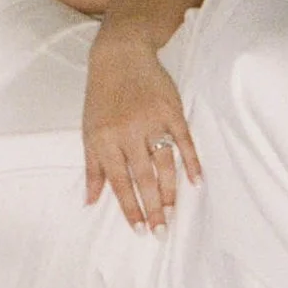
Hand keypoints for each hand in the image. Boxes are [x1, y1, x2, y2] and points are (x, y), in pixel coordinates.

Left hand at [82, 28, 201, 231]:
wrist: (119, 55)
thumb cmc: (101, 97)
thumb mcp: (89, 130)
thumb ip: (92, 167)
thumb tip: (90, 201)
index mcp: (104, 140)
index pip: (119, 182)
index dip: (130, 208)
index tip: (139, 230)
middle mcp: (127, 133)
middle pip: (143, 178)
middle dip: (153, 208)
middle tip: (161, 232)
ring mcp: (151, 121)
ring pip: (164, 163)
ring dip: (170, 191)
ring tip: (175, 213)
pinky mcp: (171, 110)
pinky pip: (184, 140)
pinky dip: (192, 161)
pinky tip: (197, 181)